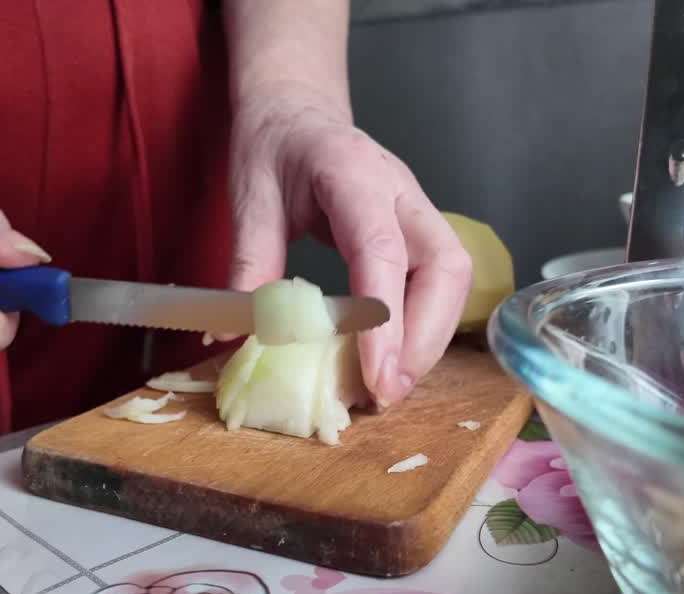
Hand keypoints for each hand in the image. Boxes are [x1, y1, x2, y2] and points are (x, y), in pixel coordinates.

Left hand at [226, 92, 472, 408]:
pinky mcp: (421, 235)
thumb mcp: (249, 197)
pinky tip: (393, 362)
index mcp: (353, 174)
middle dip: (424, 340)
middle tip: (386, 393)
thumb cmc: (275, 147)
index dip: (384, 318)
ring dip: (430, 342)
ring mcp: (419, 212)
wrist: (298, 111)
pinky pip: (441, 287)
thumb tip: (230, 337)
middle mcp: (401, 193)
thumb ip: (248, 263)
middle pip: (445, 269)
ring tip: (389, 389)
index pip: (382, 250)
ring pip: (454, 282)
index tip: (376, 374)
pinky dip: (423, 331)